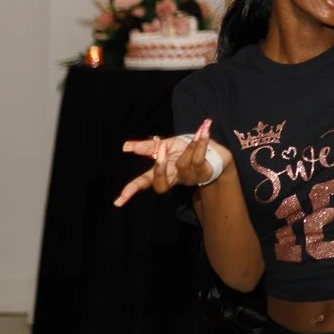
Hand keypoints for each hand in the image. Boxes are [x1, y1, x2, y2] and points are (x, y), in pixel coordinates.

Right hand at [114, 120, 230, 205]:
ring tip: (197, 133)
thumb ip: (148, 147)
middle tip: (160, 147)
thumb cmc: (187, 150)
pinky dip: (200, 144)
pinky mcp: (204, 173)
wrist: (215, 153)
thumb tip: (125, 147)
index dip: (131, 190)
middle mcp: (174, 178)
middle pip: (161, 185)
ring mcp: (189, 178)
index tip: (118, 201)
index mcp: (164, 172)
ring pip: (182, 165)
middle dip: (158, 168)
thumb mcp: (166, 145)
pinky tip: (204, 132)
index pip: (144, 183)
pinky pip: (199, 160)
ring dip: (189, 147)